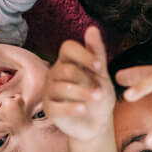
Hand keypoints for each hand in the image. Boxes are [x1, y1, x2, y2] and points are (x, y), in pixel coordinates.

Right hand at [45, 26, 115, 143]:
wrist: (97, 122)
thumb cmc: (98, 94)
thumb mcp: (101, 74)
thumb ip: (97, 52)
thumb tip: (92, 28)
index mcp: (67, 61)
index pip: (68, 47)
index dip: (83, 54)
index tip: (99, 66)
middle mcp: (55, 73)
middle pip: (66, 69)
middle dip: (86, 79)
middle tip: (102, 91)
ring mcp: (50, 91)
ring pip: (61, 88)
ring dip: (82, 93)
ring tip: (98, 98)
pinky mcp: (49, 109)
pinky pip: (56, 107)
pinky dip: (71, 108)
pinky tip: (83, 109)